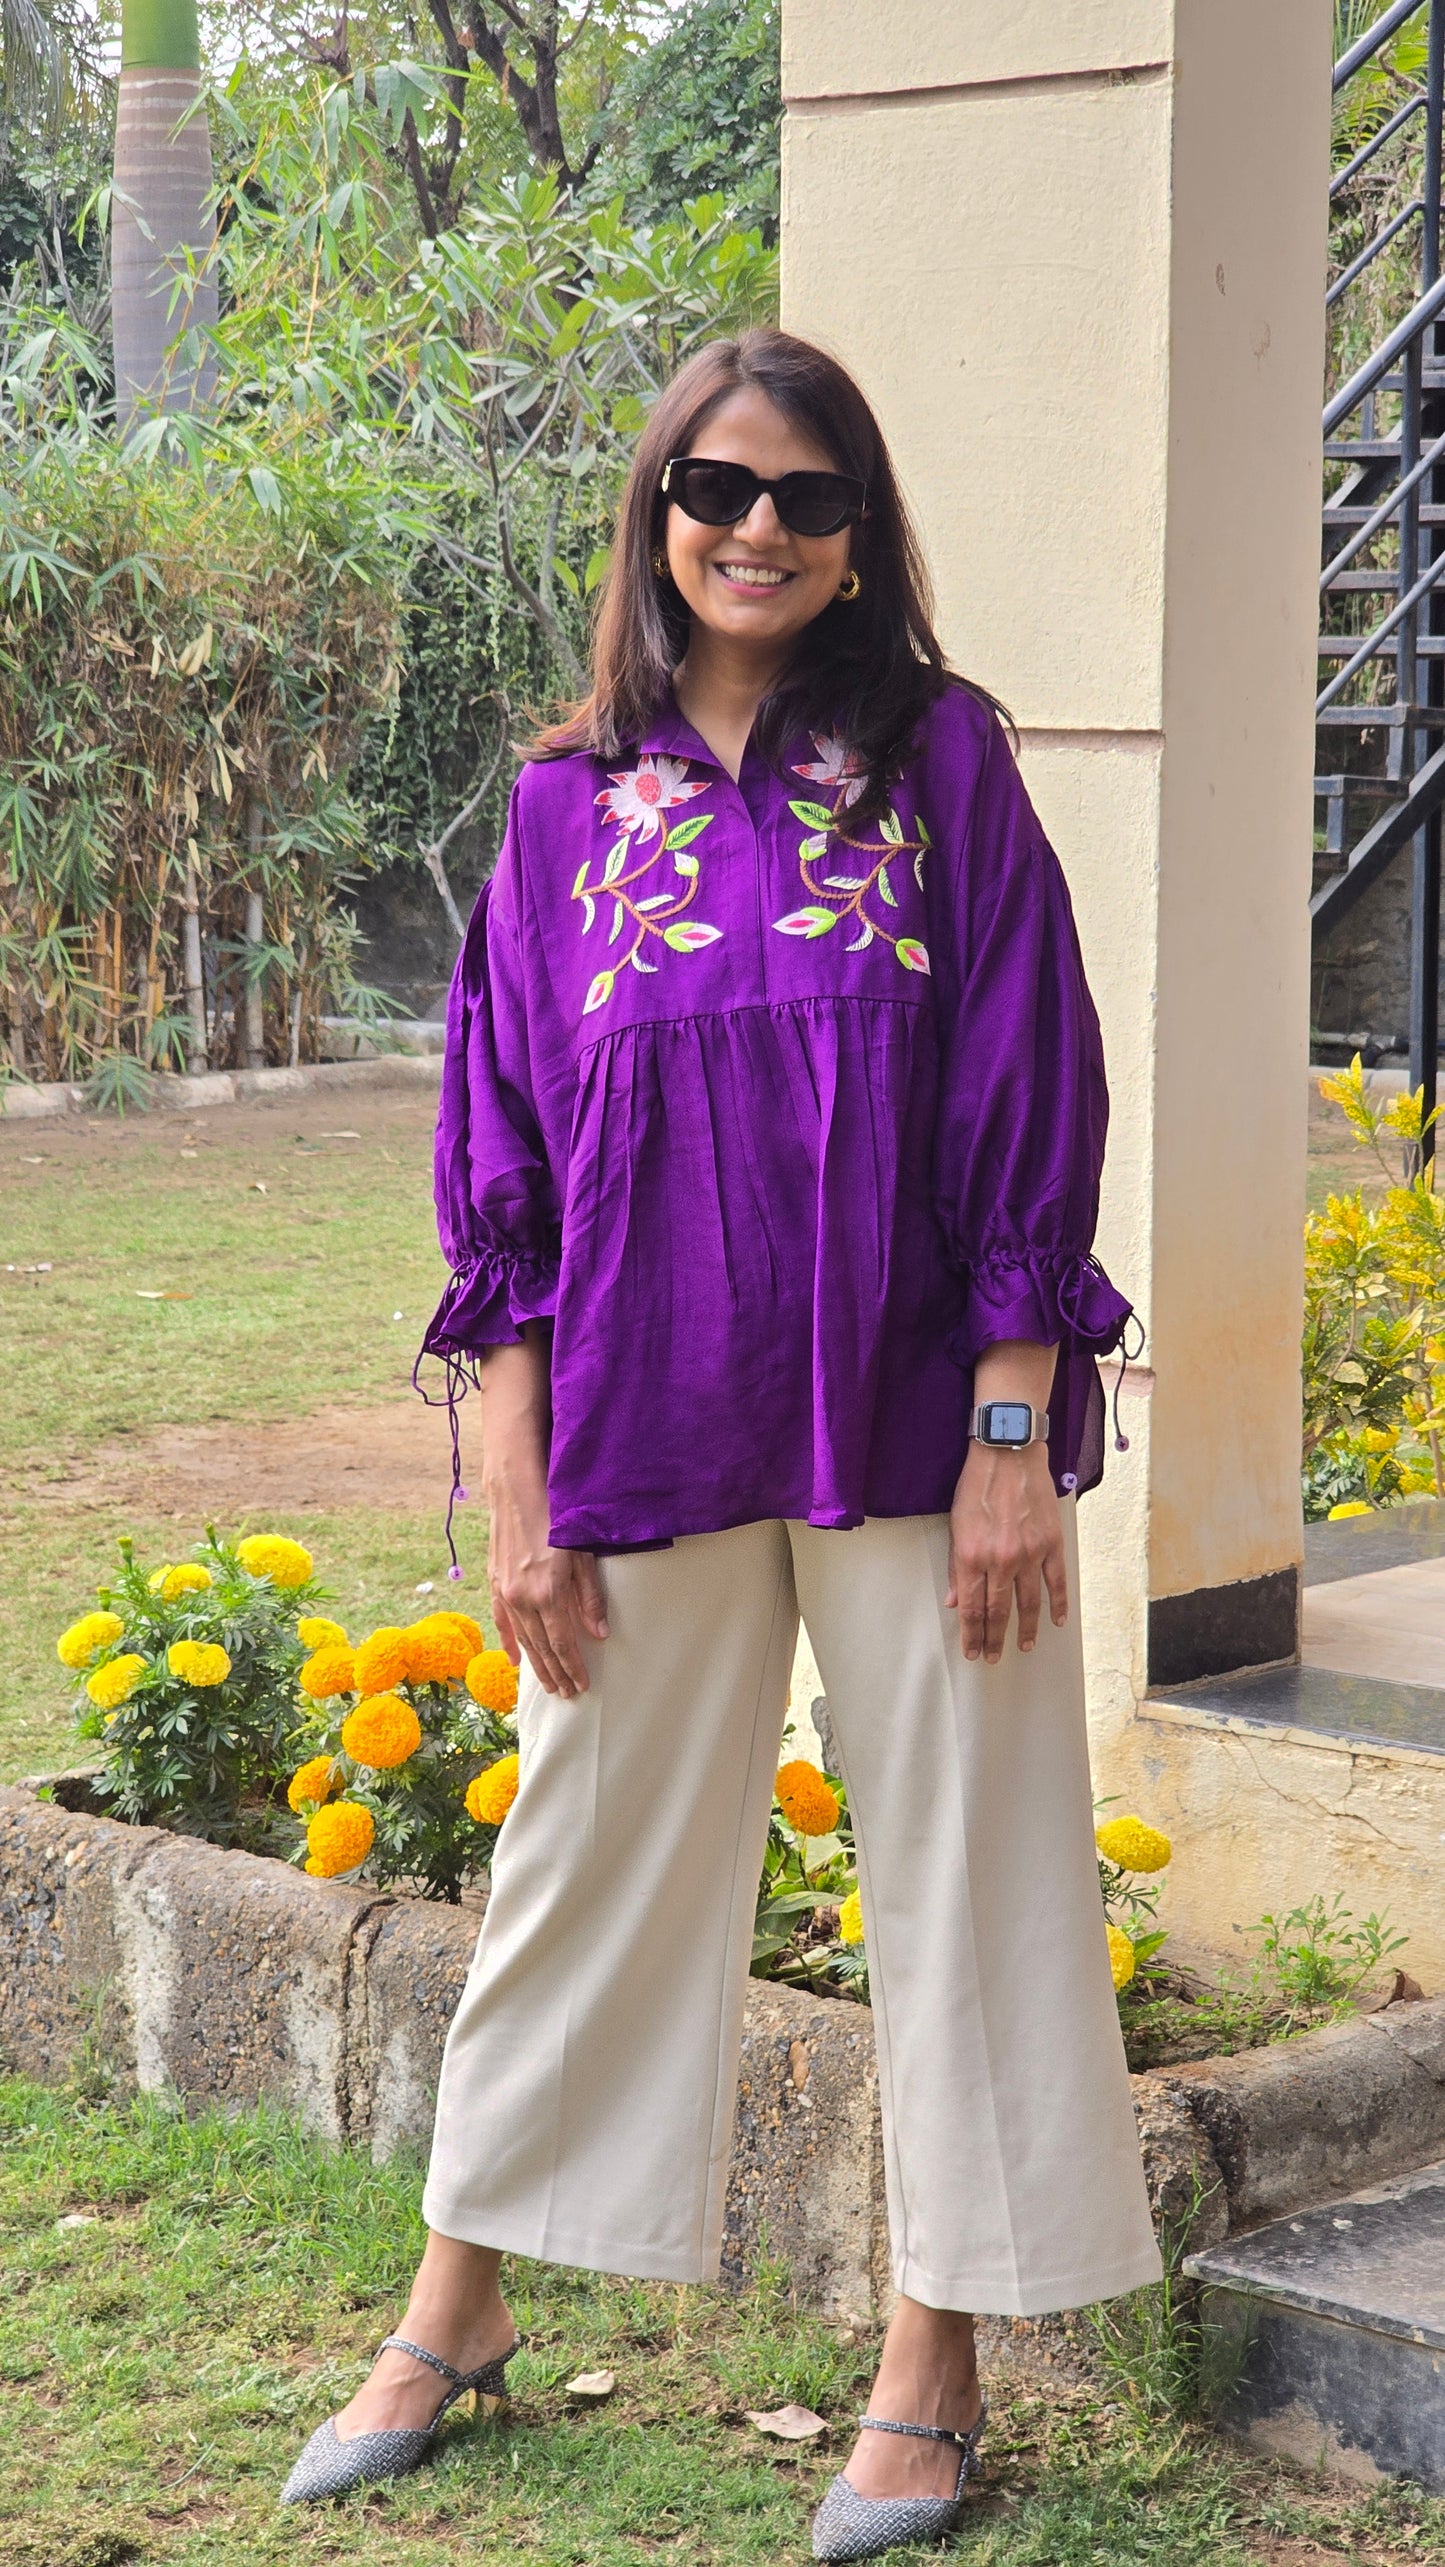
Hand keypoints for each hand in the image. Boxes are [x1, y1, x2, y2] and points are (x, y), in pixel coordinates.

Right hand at [488, 1492, 606, 1699]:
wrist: (516, 1493)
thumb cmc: (556, 1519)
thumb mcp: (582, 1556)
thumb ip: (590, 1598)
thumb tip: (600, 1634)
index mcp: (548, 1593)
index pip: (563, 1643)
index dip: (572, 1666)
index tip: (582, 1685)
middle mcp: (523, 1598)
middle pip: (542, 1646)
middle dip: (556, 1672)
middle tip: (567, 1693)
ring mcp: (506, 1592)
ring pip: (522, 1638)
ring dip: (536, 1663)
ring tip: (548, 1683)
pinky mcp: (495, 1583)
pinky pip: (502, 1621)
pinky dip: (509, 1642)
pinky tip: (516, 1660)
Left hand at [946, 1440, 1066, 1663]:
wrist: (1007, 1453)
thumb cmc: (976, 1485)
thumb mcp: (955, 1525)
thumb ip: (957, 1566)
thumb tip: (956, 1601)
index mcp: (971, 1556)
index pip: (972, 1608)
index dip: (971, 1634)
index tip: (972, 1651)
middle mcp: (1001, 1560)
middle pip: (998, 1612)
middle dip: (994, 1639)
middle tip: (993, 1658)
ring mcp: (1029, 1553)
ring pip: (1029, 1603)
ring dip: (1027, 1629)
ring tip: (1025, 1646)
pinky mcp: (1052, 1543)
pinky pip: (1056, 1581)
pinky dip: (1057, 1604)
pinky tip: (1056, 1621)